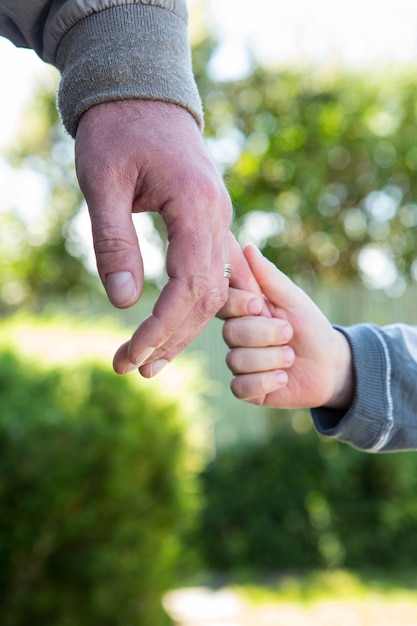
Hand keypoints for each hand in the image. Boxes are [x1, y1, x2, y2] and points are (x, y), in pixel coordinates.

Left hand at [75, 100, 251, 375]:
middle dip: (171, 338)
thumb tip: (124, 303)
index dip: (162, 328)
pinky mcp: (209, 224)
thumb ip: (114, 242)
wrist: (142, 94)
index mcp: (197, 208)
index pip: (190, 286)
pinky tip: (173, 327)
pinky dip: (193, 307)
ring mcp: (218, 221)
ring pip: (214, 291)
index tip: (133, 355)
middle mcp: (219, 219)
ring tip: (150, 360)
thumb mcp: (102, 182)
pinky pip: (212, 274)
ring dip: (183, 329)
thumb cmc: (117, 130)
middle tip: (134, 368)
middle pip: (208, 298)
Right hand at [220, 244, 354, 408]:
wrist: (331, 365)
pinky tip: (282, 378)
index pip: (224, 304)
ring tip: (290, 357)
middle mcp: (237, 337)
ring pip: (236, 360)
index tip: (258, 304)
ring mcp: (240, 364)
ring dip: (270, 359)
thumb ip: (269, 276)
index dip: (238, 305)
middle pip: (230, 333)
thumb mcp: (293, 299)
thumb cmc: (311, 327)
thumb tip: (246, 246)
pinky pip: (240, 387)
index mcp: (244, 312)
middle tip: (288, 333)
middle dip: (265, 334)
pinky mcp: (247, 389)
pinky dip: (265, 382)